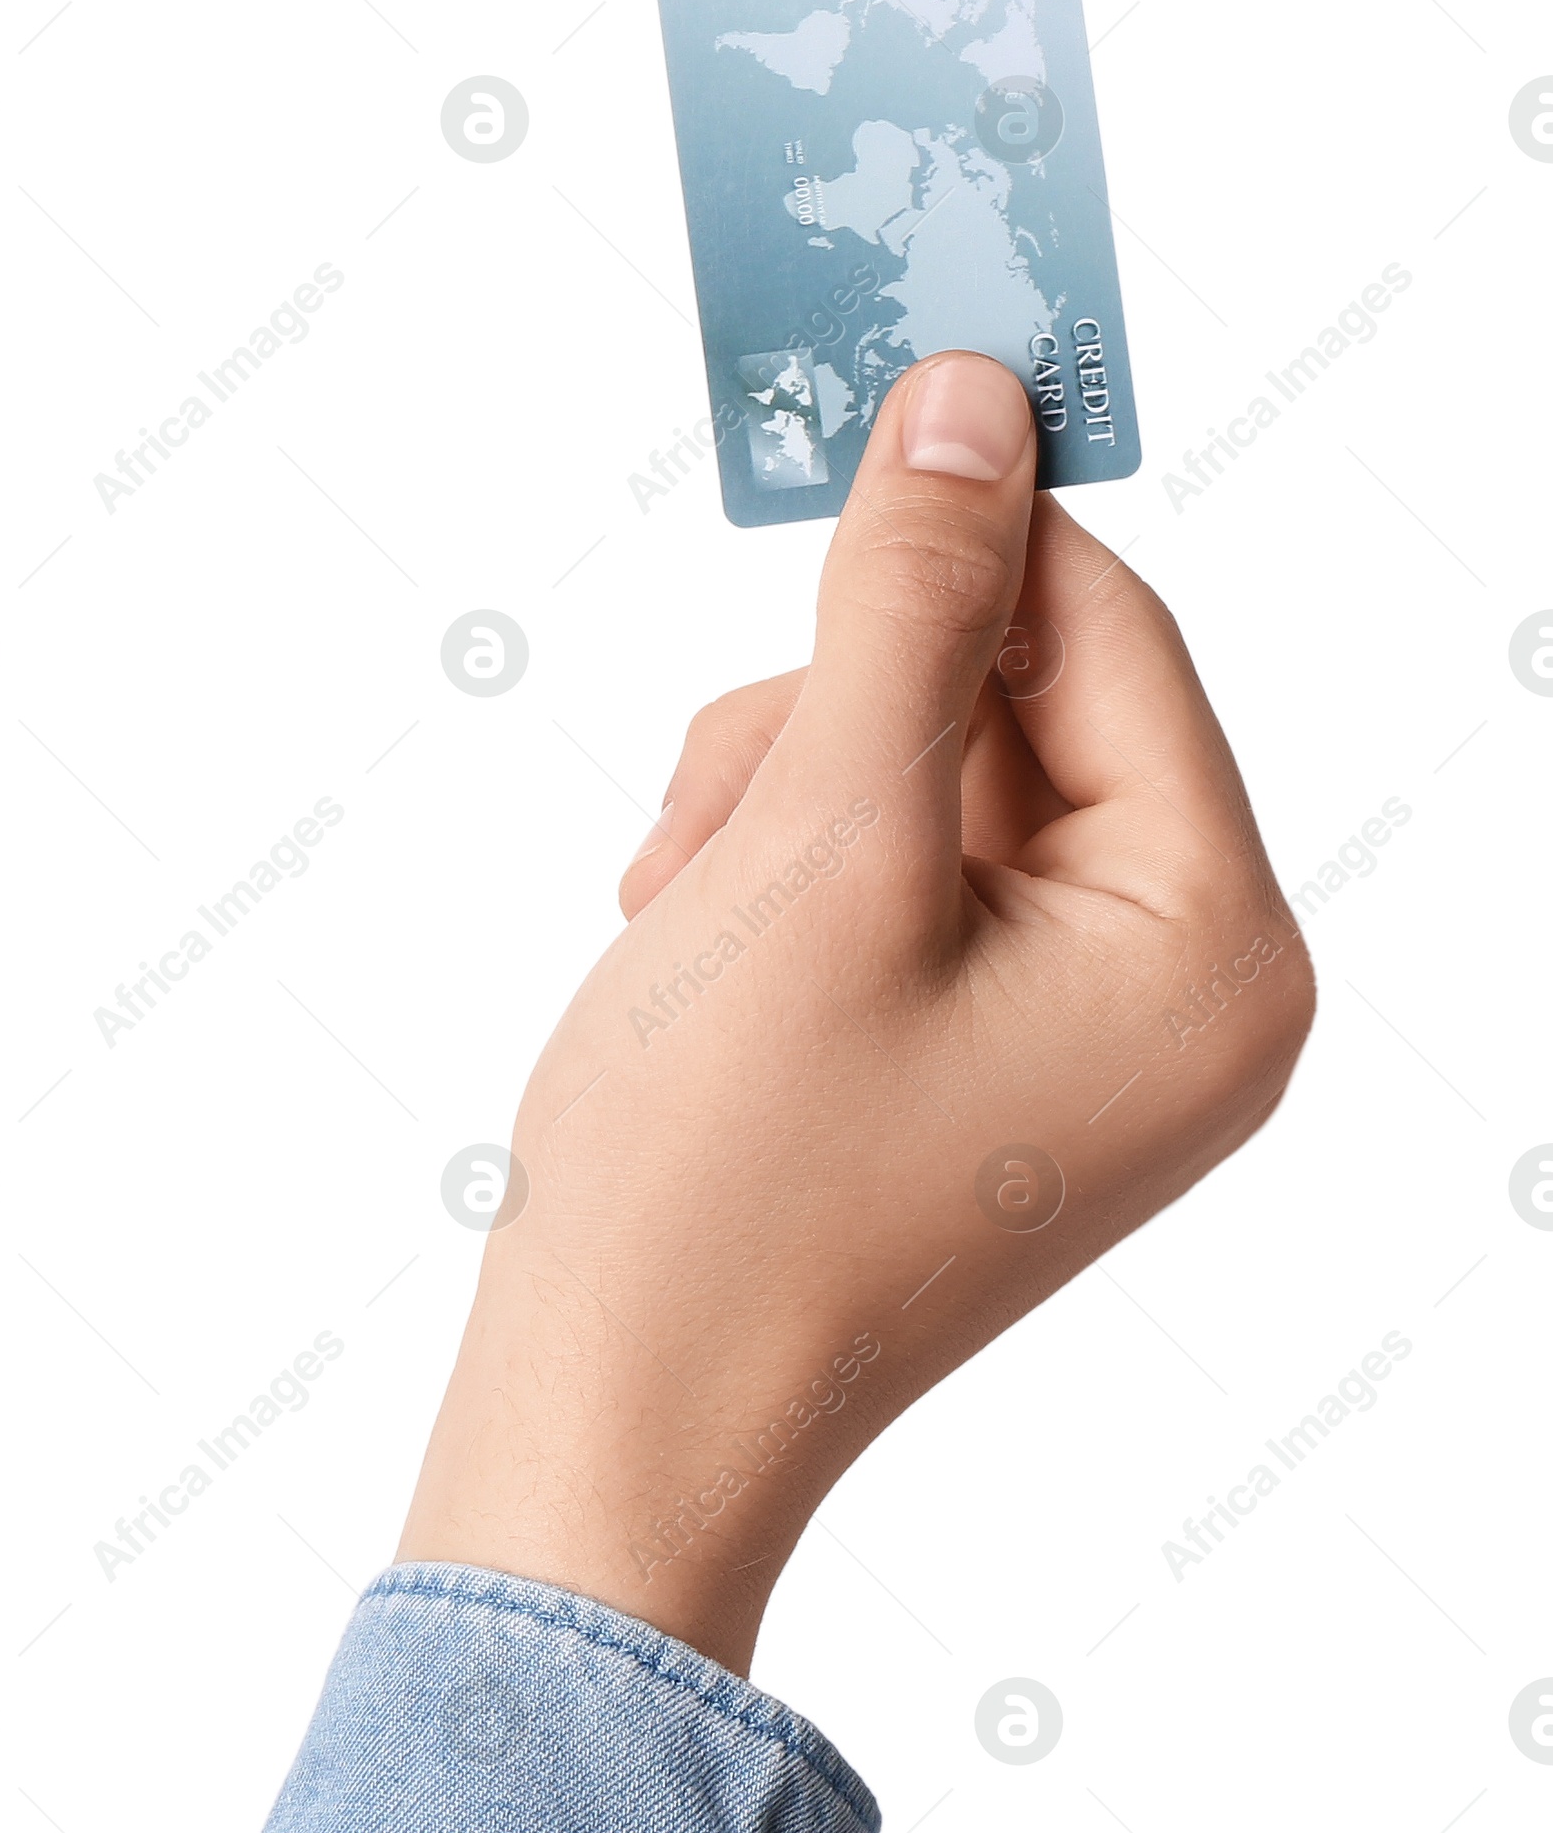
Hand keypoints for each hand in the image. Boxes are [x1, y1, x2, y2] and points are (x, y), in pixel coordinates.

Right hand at [400, 352, 1313, 1673]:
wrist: (618, 1428)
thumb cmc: (721, 1176)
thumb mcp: (822, 842)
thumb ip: (908, 606)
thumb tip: (972, 403)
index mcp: (1214, 950)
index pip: (1114, 637)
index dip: (971, 530)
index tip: (852, 429)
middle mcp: (1191, 995)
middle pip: (1024, 705)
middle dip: (839, 718)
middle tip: (703, 809)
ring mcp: (1094, 1038)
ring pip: (942, 778)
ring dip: (789, 792)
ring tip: (679, 902)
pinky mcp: (997, 1060)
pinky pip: (912, 876)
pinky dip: (789, 869)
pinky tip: (697, 940)